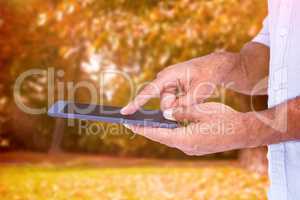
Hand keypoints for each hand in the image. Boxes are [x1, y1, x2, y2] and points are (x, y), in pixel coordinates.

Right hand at [121, 52, 234, 114]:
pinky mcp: (172, 87)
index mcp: (168, 76)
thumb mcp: (198, 92)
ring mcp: (168, 83)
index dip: (136, 103)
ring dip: (182, 103)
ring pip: (170, 103)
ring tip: (196, 92)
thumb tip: (167, 114)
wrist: (215, 66)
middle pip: (165, 102)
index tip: (125, 112)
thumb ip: (182, 105)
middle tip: (194, 97)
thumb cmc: (207, 75)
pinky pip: (174, 100)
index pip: (149, 91)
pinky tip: (193, 92)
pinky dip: (183, 101)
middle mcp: (165, 79)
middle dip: (177, 106)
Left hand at [126, 103, 249, 155]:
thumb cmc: (225, 120)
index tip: (128, 124)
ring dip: (158, 131)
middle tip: (133, 123)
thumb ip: (182, 112)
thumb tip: (166, 112)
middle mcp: (186, 147)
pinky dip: (169, 132)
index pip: (157, 133)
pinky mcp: (197, 148)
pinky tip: (166, 126)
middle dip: (147, 130)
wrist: (243, 133)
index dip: (142, 128)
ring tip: (146, 122)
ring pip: (169, 138)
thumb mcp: (202, 111)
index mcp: (185, 138)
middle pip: (161, 137)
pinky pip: (178, 139)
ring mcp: (192, 149)